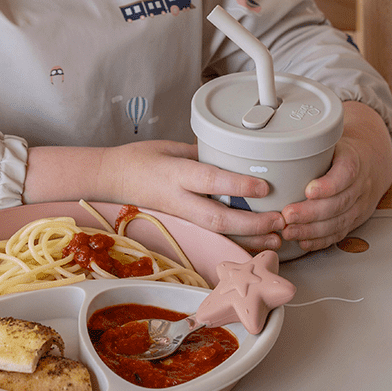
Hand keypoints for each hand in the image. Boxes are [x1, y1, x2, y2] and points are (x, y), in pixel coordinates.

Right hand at [93, 140, 285, 252]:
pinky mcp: (183, 226)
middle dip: (251, 224)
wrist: (111, 179)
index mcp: (175, 174)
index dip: (237, 186)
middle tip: (279, 220)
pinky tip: (257, 244)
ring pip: (217, 234)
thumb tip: (235, 153)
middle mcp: (179, 200)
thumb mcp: (171, 146)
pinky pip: (213, 237)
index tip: (264, 187)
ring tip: (277, 238)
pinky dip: (237, 242)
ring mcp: (180, 217)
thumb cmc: (140, 159)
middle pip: (217, 218)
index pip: (209, 180)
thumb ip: (204, 153)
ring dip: (249, 239)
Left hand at [278, 102, 391, 252]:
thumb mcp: (332, 139)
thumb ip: (307, 141)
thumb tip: (265, 141)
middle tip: (287, 215)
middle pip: (339, 202)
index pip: (346, 172)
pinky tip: (303, 241)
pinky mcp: (354, 220)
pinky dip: (320, 240)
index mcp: (354, 160)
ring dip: (312, 230)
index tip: (309, 190)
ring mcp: (359, 205)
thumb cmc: (341, 151)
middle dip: (311, 212)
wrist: (371, 162)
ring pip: (338, 221)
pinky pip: (339, 233)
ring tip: (289, 231)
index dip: (329, 184)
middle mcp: (360, 185)